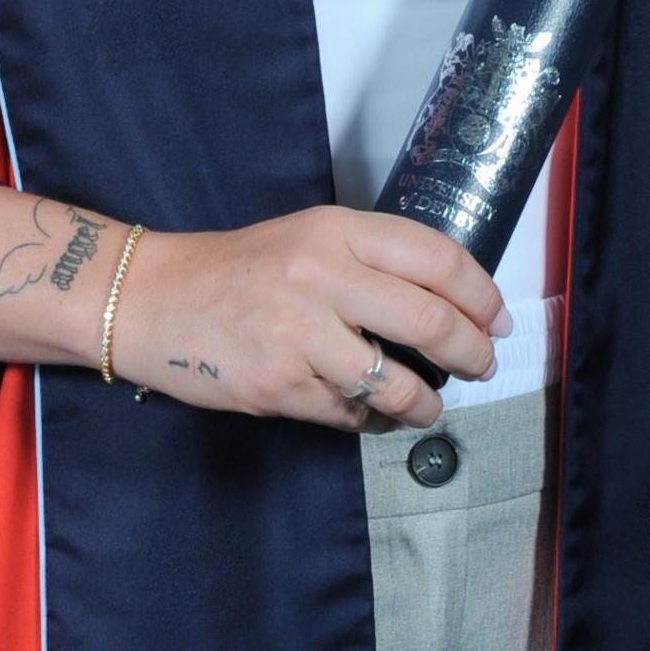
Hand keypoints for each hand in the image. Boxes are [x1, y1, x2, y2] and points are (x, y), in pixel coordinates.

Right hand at [107, 205, 509, 430]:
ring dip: (427, 402)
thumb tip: (449, 301)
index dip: (481, 293)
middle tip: (481, 366)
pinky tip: (375, 414)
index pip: (435, 257)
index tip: (497, 319)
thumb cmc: (237, 271)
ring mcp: (300, 335)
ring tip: (430, 404)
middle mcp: (321, 276)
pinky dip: (375, 420)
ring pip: (398, 381)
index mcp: (334, 230)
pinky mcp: (280, 387)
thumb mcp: (305, 239)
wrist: (152, 300)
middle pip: (430, 319)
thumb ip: (369, 261)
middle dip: (470, 352)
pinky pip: (352, 414)